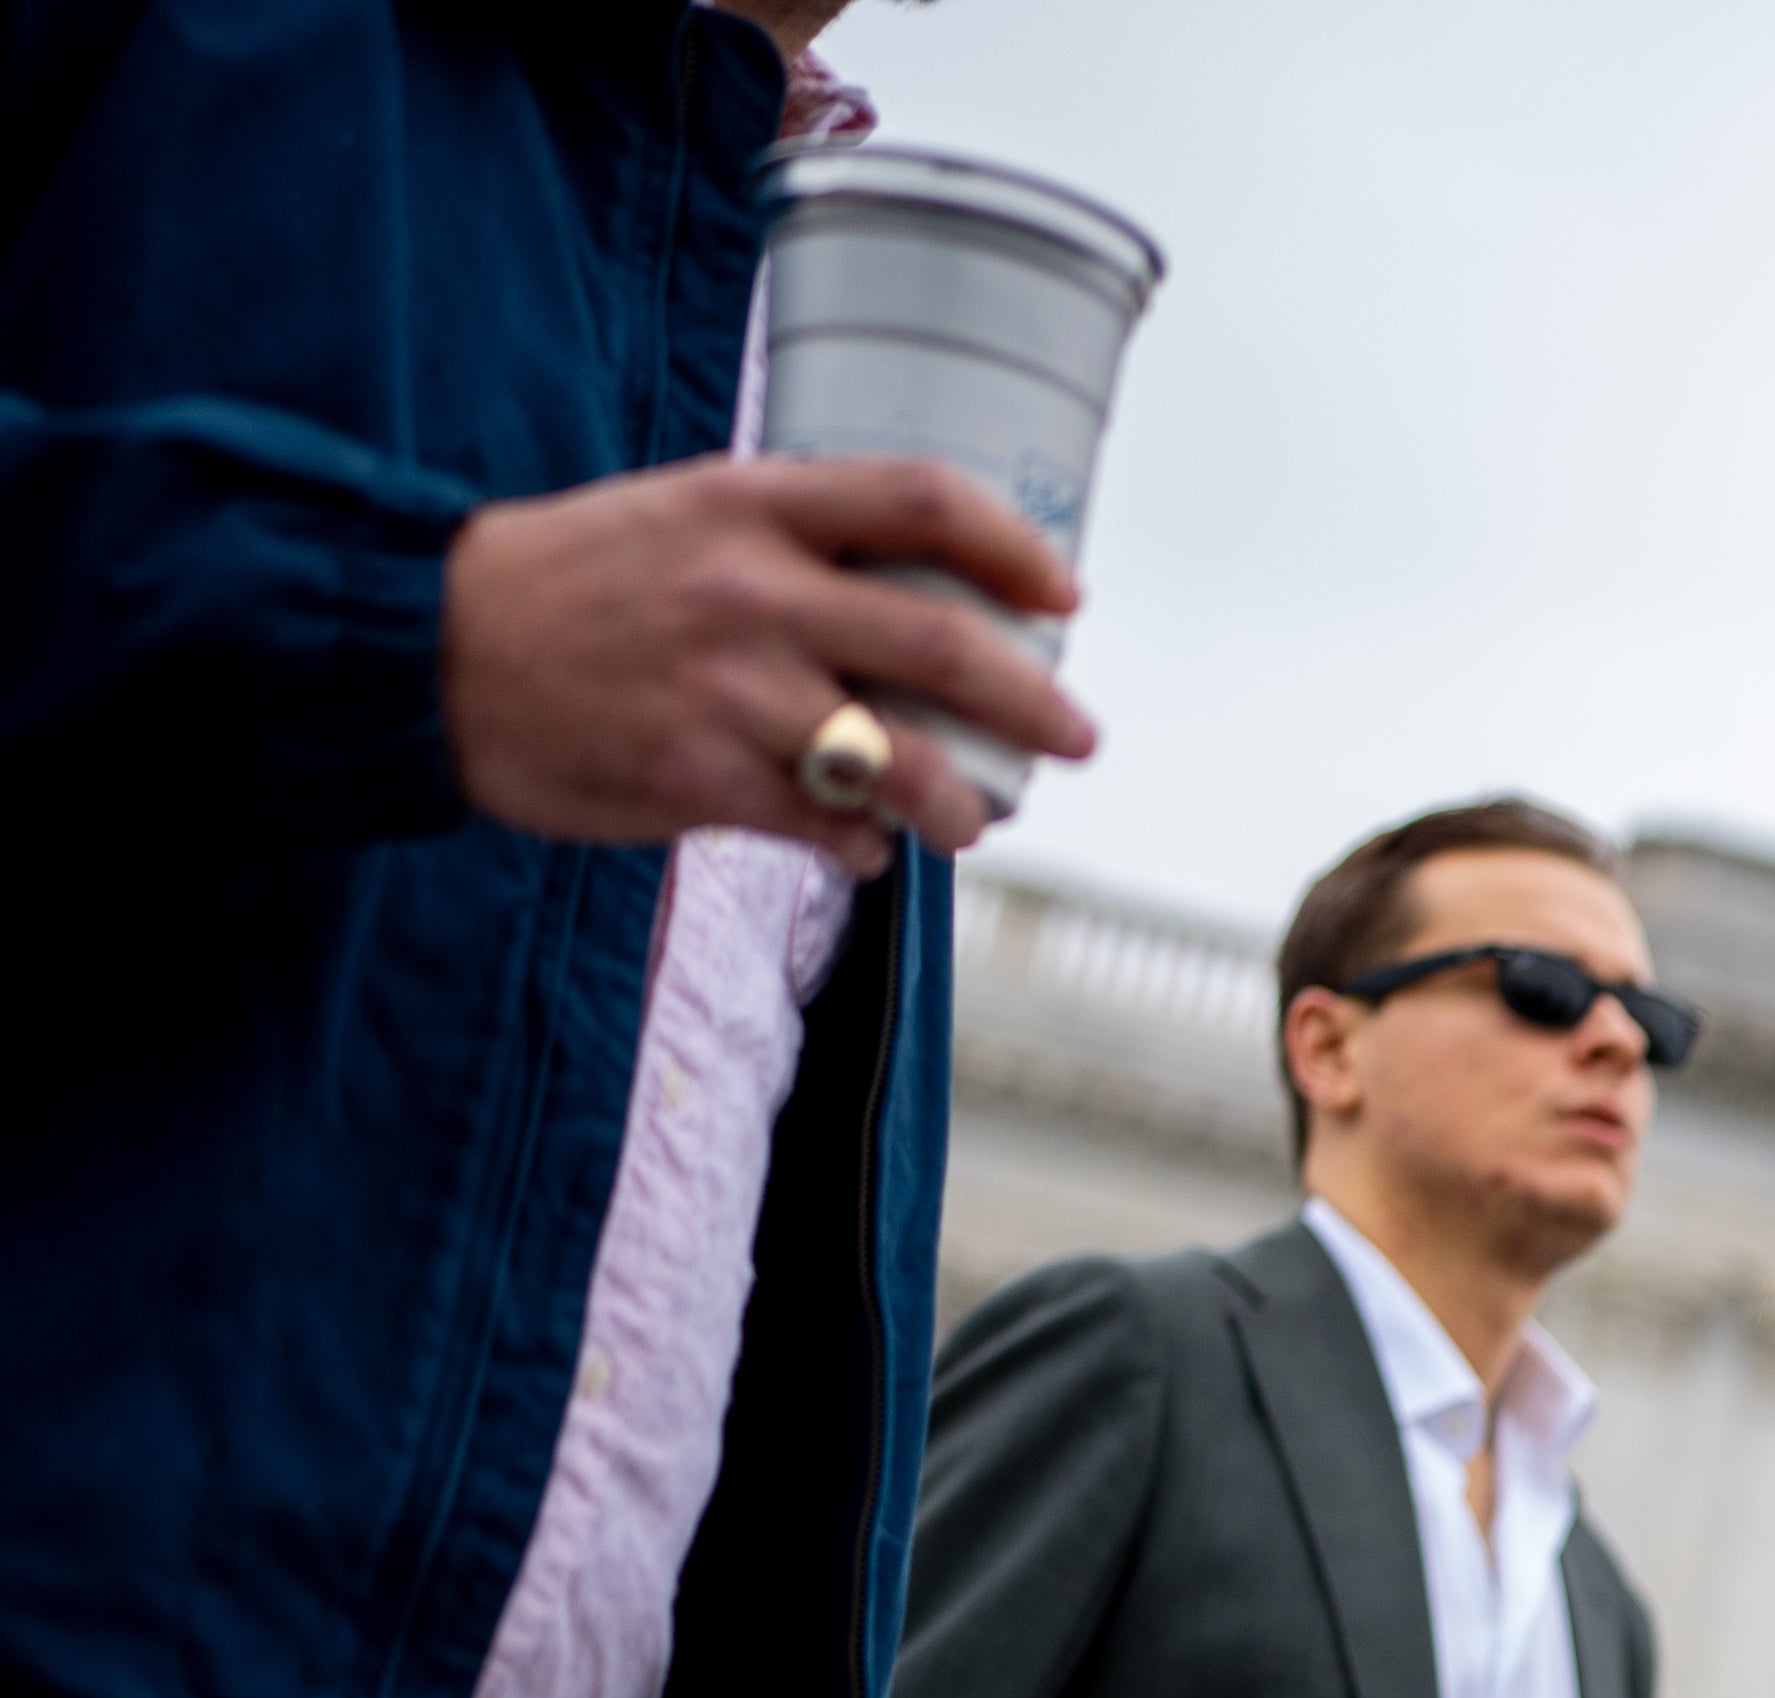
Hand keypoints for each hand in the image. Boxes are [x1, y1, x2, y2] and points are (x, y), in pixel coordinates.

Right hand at [443, 452, 1097, 870]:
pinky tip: (862, 846)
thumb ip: (797, 540)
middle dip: (1035, 703)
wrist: (423, 645)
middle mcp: (749, 589)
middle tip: (1076, 737)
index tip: (1062, 592)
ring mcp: (726, 689)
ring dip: (959, 807)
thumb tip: (926, 597)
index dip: (1014, 547)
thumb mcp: (683, 512)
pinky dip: (863, 846)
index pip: (921, 500)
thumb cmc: (571, 581)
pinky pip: (827, 826)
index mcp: (750, 503)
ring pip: (901, 763)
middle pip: (944, 645)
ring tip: (971, 822)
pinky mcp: (696, 778)